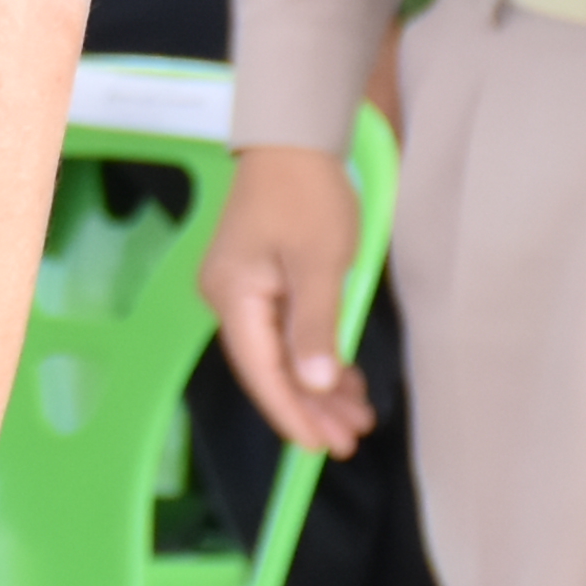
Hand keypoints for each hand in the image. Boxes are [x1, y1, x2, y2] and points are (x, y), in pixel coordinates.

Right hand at [198, 139, 376, 454]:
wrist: (294, 138)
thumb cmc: (308, 195)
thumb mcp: (320, 263)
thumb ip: (315, 327)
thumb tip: (312, 385)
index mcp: (234, 296)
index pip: (261, 372)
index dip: (292, 414)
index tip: (324, 446)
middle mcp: (228, 299)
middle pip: (268, 368)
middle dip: (310, 407)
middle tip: (352, 439)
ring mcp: (242, 291)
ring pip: (280, 354)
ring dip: (317, 385)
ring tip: (358, 414)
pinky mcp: (260, 281)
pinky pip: (285, 332)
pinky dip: (314, 356)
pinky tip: (344, 376)